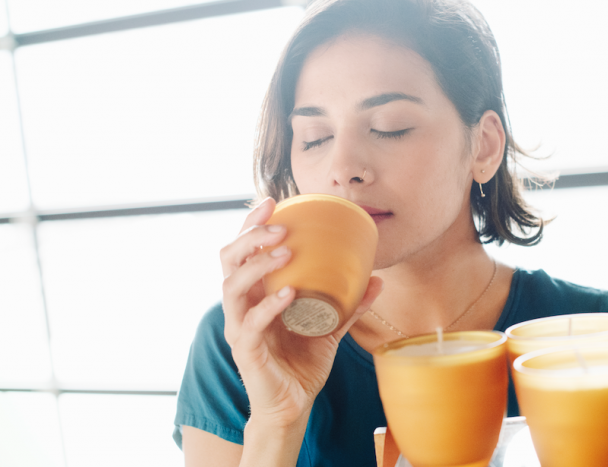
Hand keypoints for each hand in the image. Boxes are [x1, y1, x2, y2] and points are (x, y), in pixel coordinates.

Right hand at [219, 197, 383, 428]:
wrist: (293, 405)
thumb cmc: (303, 362)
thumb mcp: (330, 328)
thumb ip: (350, 305)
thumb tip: (378, 279)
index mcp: (255, 293)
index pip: (243, 250)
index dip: (251, 223)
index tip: (272, 201)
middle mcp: (241, 306)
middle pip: (228, 259)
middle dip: (250, 236)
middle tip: (280, 225)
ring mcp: (239, 327)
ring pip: (232, 286)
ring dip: (257, 264)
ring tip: (284, 251)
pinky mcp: (246, 350)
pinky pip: (251, 323)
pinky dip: (269, 305)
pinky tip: (289, 293)